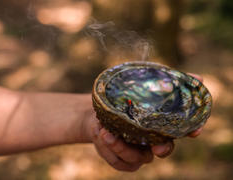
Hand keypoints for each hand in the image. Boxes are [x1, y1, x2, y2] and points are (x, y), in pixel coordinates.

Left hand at [85, 73, 204, 171]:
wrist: (99, 111)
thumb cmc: (126, 99)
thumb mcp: (145, 86)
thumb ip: (168, 82)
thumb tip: (199, 78)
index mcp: (160, 125)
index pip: (182, 130)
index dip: (191, 131)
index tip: (194, 131)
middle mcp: (152, 141)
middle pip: (163, 149)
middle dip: (162, 149)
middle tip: (157, 148)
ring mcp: (136, 151)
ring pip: (136, 158)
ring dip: (121, 146)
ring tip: (106, 132)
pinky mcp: (120, 158)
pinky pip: (117, 160)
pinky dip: (108, 148)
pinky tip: (101, 133)